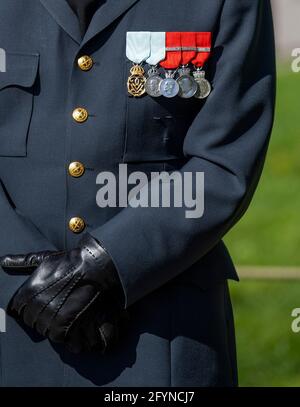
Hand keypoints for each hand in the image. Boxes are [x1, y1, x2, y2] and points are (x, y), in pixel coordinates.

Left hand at [1, 235, 127, 352]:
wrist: (96, 265)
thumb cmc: (72, 261)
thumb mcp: (46, 257)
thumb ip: (24, 261)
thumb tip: (3, 261)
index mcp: (29, 292)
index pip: (19, 310)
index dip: (30, 307)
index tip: (44, 302)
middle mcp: (39, 306)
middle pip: (34, 323)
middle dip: (44, 317)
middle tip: (58, 308)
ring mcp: (54, 317)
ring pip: (47, 332)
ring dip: (56, 326)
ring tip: (67, 315)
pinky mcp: (69, 326)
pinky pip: (61, 339)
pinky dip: (68, 335)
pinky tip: (74, 323)